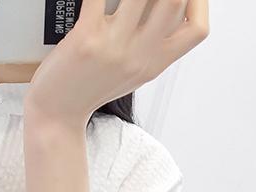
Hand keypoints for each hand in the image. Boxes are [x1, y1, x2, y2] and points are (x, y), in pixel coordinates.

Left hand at [24, 0, 208, 127]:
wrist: (55, 116)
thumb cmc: (87, 90)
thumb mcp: (129, 73)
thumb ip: (148, 44)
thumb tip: (161, 7)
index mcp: (153, 64)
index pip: (197, 29)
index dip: (200, 0)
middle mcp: (139, 56)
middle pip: (175, 1)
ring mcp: (114, 47)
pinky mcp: (86, 39)